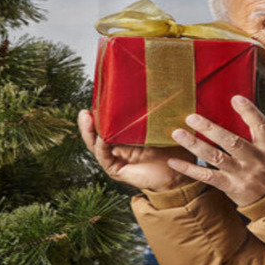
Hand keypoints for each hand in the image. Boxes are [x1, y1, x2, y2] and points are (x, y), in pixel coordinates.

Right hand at [78, 109, 194, 191]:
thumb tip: (162, 89)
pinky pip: (104, 157)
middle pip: (97, 132)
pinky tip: (102, 138)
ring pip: (96, 144)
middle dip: (89, 121)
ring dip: (89, 131)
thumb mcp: (164, 127)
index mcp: (128, 135)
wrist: (179, 175)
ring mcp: (116, 158)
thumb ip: (158, 114)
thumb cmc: (175, 150)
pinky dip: (101, 147)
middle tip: (85, 109)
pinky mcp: (116, 170)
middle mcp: (118, 146)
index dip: (102, 112)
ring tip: (86, 117)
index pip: (110, 122)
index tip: (99, 98)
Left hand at [167, 95, 264, 208]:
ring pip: (215, 157)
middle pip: (231, 141)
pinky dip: (189, 169)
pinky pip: (207, 177)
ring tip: (178, 133)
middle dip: (210, 128)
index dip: (249, 111)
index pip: (260, 125)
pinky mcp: (231, 187)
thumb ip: (262, 132)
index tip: (235, 99)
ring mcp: (242, 174)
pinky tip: (174, 161)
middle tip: (191, 117)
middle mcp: (255, 159)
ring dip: (195, 145)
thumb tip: (244, 110)